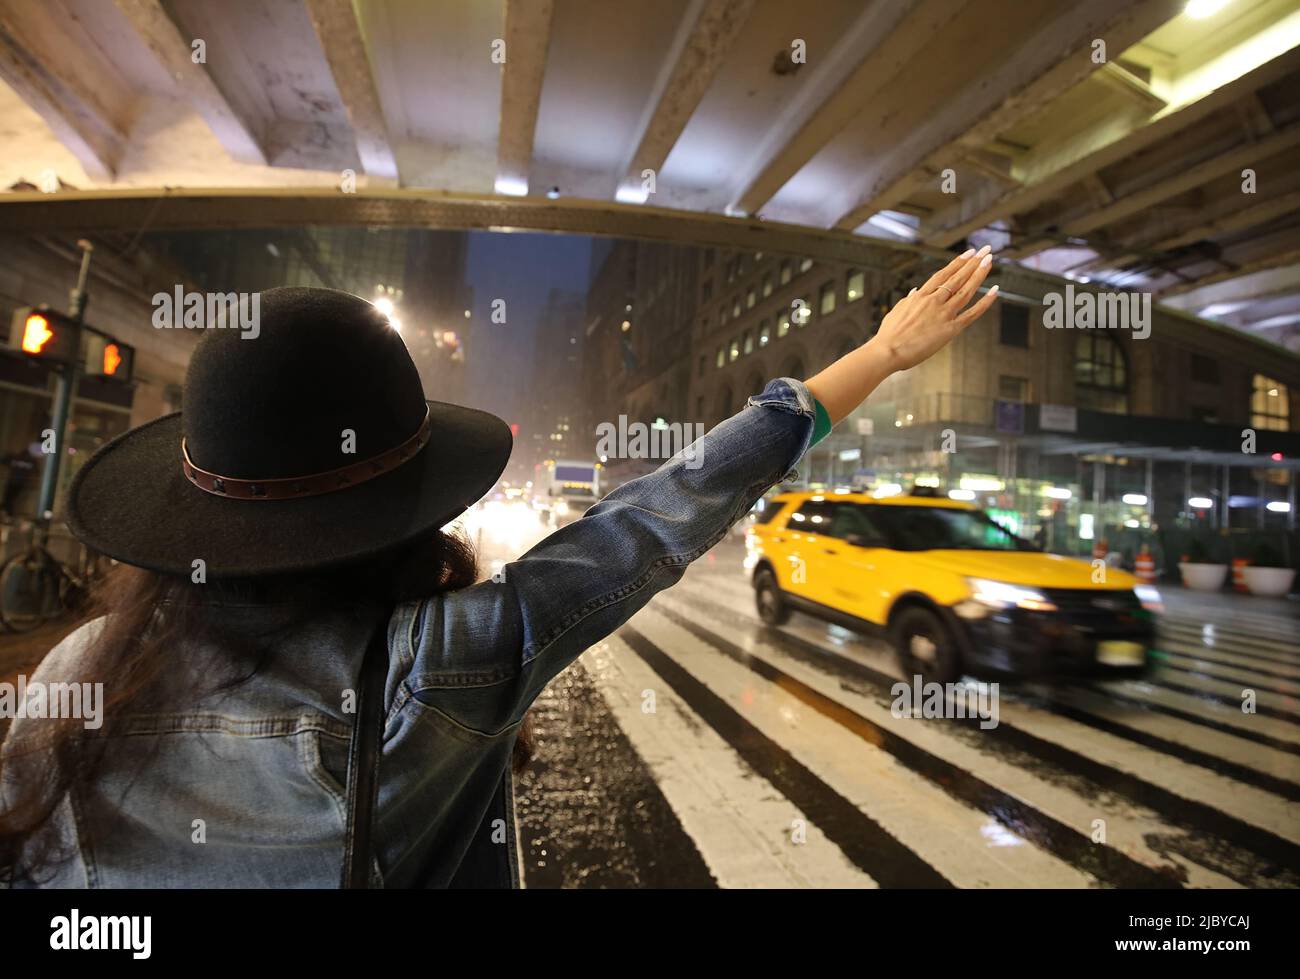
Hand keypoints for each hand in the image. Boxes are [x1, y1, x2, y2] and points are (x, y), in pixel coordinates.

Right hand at [874, 246, 998, 371]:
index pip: (943, 274)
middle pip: (957, 278)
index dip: (958, 262)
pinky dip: (984, 302)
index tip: (969, 252)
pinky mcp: (950, 329)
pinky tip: (994, 291)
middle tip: (986, 250)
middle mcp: (934, 301)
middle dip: (973, 262)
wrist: (887, 351)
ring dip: (979, 274)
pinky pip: (971, 314)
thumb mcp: (897, 311)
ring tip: (990, 261)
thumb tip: (916, 291)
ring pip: (966, 290)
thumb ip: (909, 300)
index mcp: (920, 296)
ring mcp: (943, 314)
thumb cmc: (889, 335)